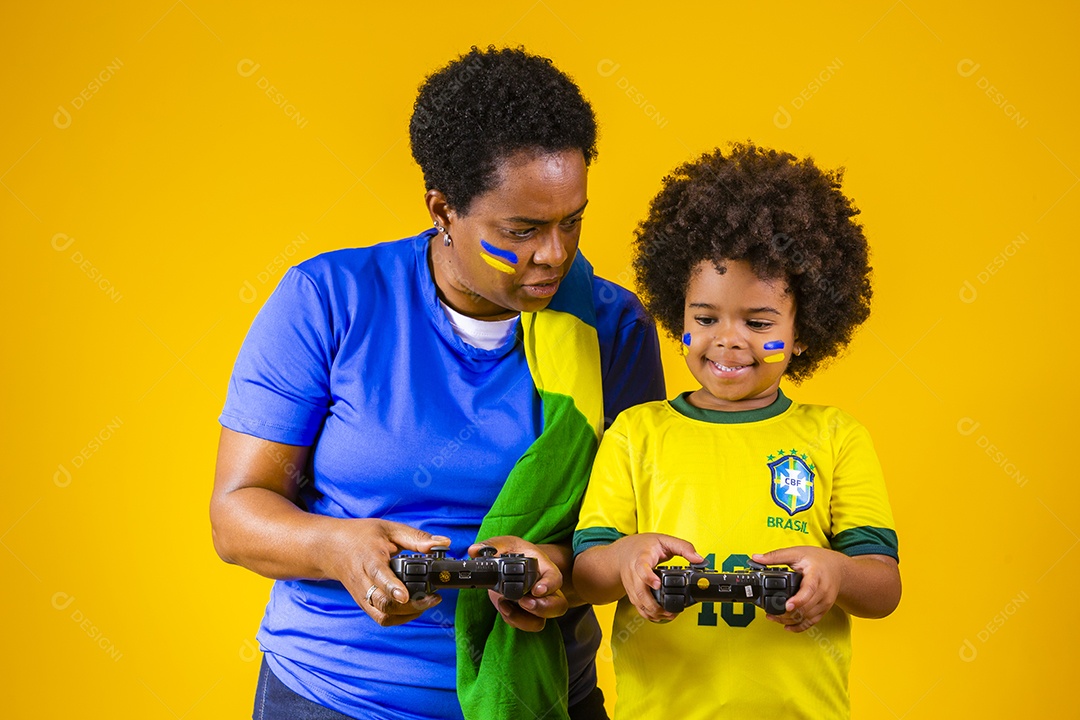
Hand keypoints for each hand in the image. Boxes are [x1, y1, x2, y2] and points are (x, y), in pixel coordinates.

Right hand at [330, 519, 450, 626]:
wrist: (331, 548)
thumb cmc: (361, 536)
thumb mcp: (389, 529)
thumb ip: (416, 538)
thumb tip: (443, 543)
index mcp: (368, 558)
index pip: (378, 576)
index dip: (392, 587)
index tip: (405, 595)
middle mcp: (363, 581)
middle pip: (383, 602)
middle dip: (410, 605)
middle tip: (433, 598)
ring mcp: (361, 596)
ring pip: (382, 615)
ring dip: (407, 614)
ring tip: (427, 602)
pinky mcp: (363, 604)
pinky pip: (381, 619)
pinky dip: (400, 618)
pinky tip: (414, 608)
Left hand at [468, 536, 564, 631]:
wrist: (510, 565)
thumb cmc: (515, 552)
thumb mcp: (506, 544)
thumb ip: (493, 546)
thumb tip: (474, 550)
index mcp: (545, 569)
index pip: (556, 579)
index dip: (549, 586)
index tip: (537, 590)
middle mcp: (546, 590)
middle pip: (557, 606)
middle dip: (542, 608)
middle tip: (523, 602)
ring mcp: (537, 605)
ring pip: (540, 622)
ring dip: (523, 619)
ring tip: (505, 605)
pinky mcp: (525, 615)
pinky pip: (523, 625)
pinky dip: (511, 619)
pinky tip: (502, 606)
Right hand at [612, 533, 702, 623]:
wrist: (624, 551)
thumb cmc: (644, 546)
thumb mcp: (665, 540)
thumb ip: (684, 548)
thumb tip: (699, 559)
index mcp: (641, 557)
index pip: (641, 567)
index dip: (648, 577)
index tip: (658, 585)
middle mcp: (633, 572)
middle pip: (639, 591)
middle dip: (653, 604)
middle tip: (668, 610)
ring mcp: (631, 584)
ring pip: (637, 602)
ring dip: (652, 611)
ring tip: (667, 615)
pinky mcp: (631, 592)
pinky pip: (637, 606)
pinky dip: (647, 614)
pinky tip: (658, 615)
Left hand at [752, 546, 842, 631]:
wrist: (837, 568)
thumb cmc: (817, 559)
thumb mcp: (796, 553)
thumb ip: (776, 556)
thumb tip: (756, 558)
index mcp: (816, 574)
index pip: (809, 589)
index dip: (799, 599)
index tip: (787, 605)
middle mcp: (823, 590)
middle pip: (806, 607)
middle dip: (787, 612)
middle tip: (771, 612)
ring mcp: (825, 601)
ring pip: (808, 616)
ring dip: (790, 620)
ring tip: (774, 617)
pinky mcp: (824, 609)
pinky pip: (812, 622)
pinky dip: (799, 626)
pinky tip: (787, 626)